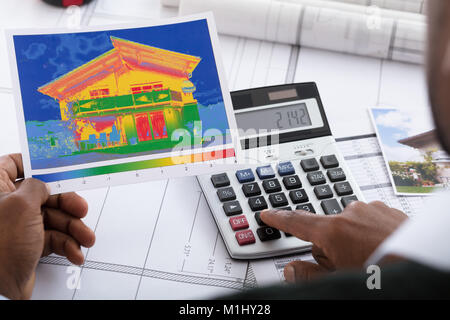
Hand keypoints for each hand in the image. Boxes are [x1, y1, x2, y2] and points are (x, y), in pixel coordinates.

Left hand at [0, 154, 95, 298]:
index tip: (57, 167)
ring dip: (74, 229)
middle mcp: (8, 206)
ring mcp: (20, 226)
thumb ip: (37, 187)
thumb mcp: (21, 206)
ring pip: (54, 218)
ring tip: (85, 239)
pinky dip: (68, 245)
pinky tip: (74, 252)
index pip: (13, 164)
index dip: (36, 165)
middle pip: (45, 195)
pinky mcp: (30, 245)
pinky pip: (55, 239)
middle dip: (68, 205)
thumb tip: (45, 184)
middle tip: (81, 210)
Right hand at [260, 200, 407, 283]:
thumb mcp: (339, 281)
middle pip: (326, 229)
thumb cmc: (386, 275)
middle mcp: (351, 213)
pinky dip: (369, 234)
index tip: (267, 213)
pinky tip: (381, 249)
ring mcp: (371, 209)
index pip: (296, 221)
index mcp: (334, 230)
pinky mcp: (387, 210)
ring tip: (370, 260)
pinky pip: (368, 221)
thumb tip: (292, 269)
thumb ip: (308, 275)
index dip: (278, 218)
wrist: (427, 265)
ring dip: (351, 240)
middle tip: (346, 266)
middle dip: (330, 246)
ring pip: (348, 225)